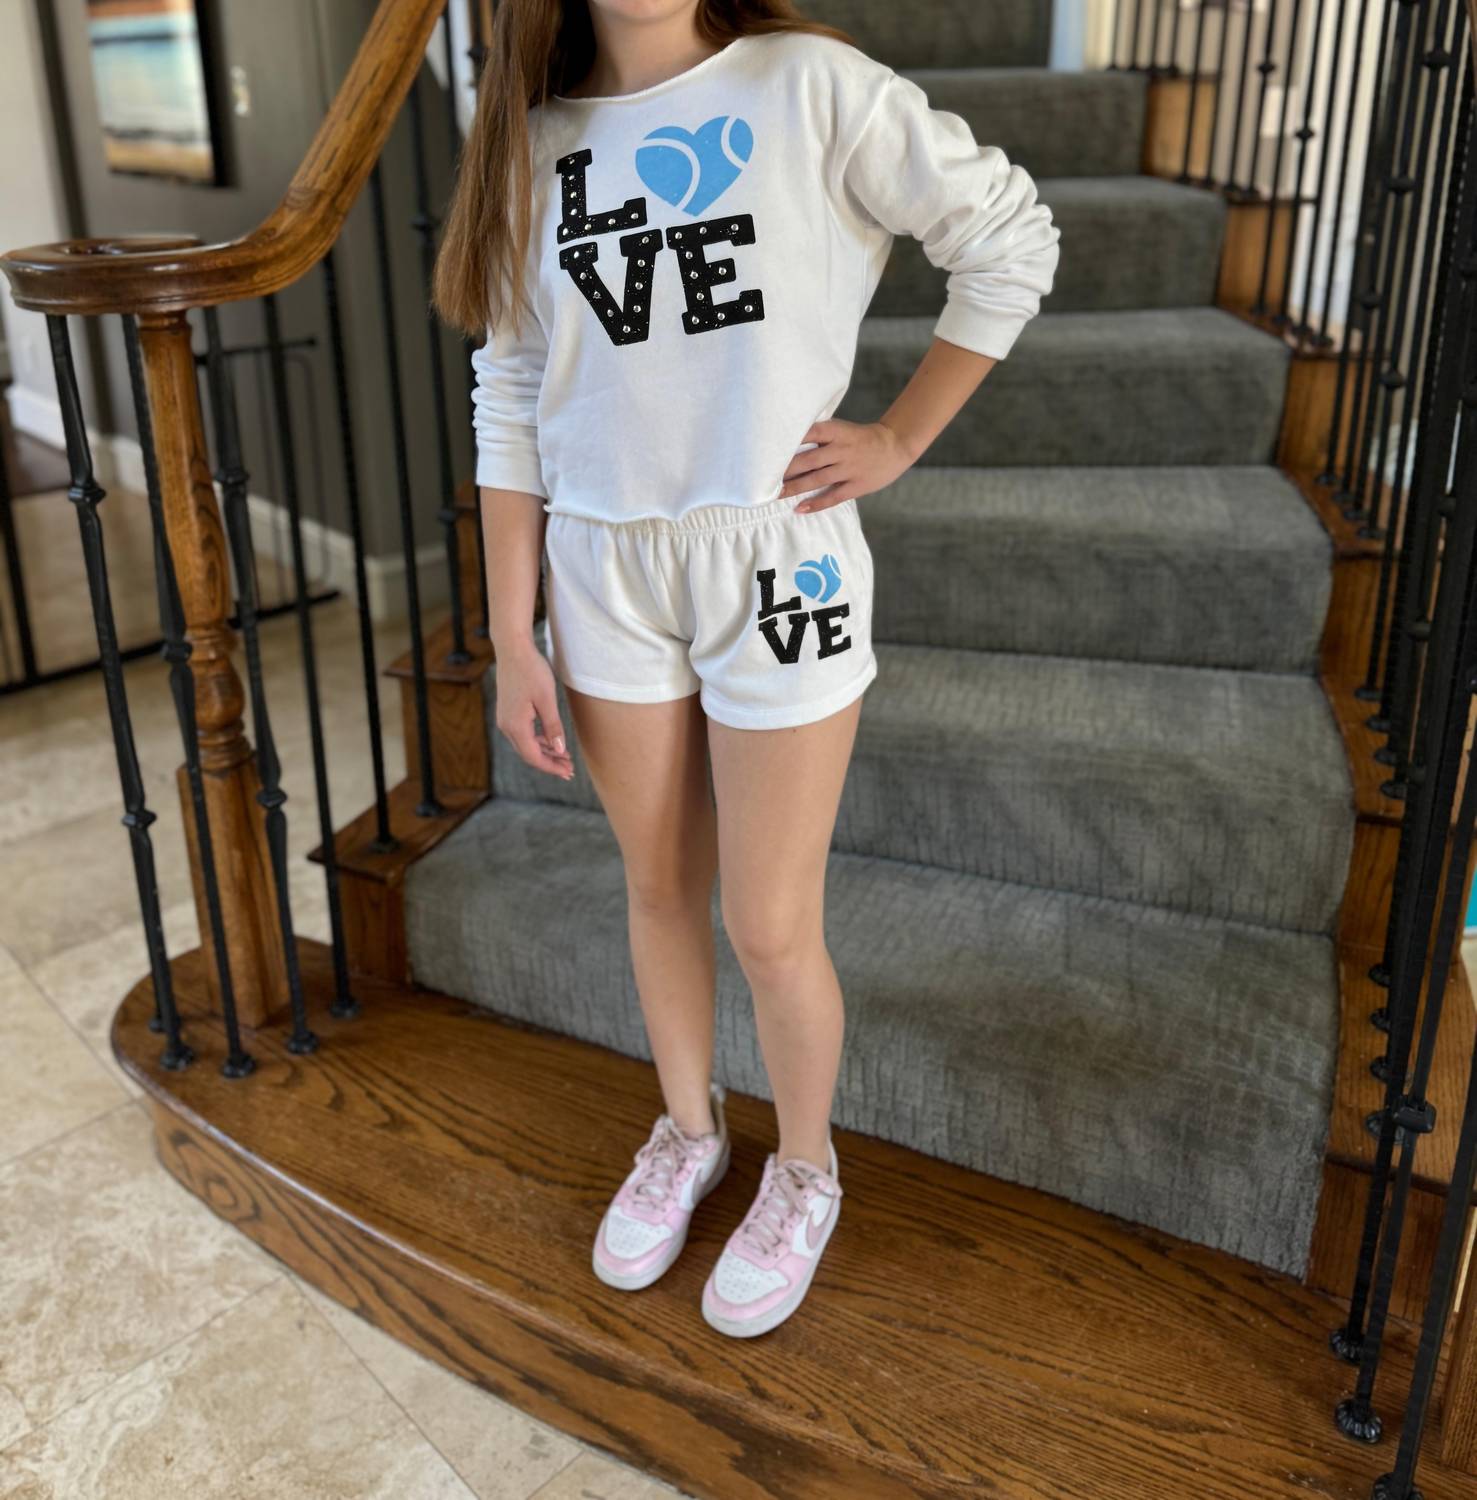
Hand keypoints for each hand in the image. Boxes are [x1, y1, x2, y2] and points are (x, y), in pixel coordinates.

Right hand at [493, 637, 573, 779]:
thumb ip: (553, 727)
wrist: (513, 650)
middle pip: (529, 754)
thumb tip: (559, 750)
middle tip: (570, 769)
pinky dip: (537, 741)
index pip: (534, 757)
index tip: (568, 773)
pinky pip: (522, 734)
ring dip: (545, 752)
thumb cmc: (532, 671)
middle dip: (550, 763)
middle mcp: (506, 726)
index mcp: (516, 726)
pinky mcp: (507, 713)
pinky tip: (550, 741)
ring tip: (564, 757)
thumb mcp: (547, 700)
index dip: (552, 767)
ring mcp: (505, 719)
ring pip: (525, 745)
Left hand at [780, 419, 916, 512]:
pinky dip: (816, 504)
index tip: (768, 449)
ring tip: (776, 494)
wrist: (895, 445)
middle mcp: (841, 449)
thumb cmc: (861, 437)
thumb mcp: (842, 429)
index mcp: (837, 431)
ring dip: (795, 487)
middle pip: (808, 460)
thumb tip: (788, 444)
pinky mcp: (857, 485)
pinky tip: (799, 509)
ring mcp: (849, 468)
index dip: (789, 442)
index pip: (808, 433)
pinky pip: (833, 496)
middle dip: (786, 470)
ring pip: (817, 479)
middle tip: (764, 477)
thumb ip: (820, 435)